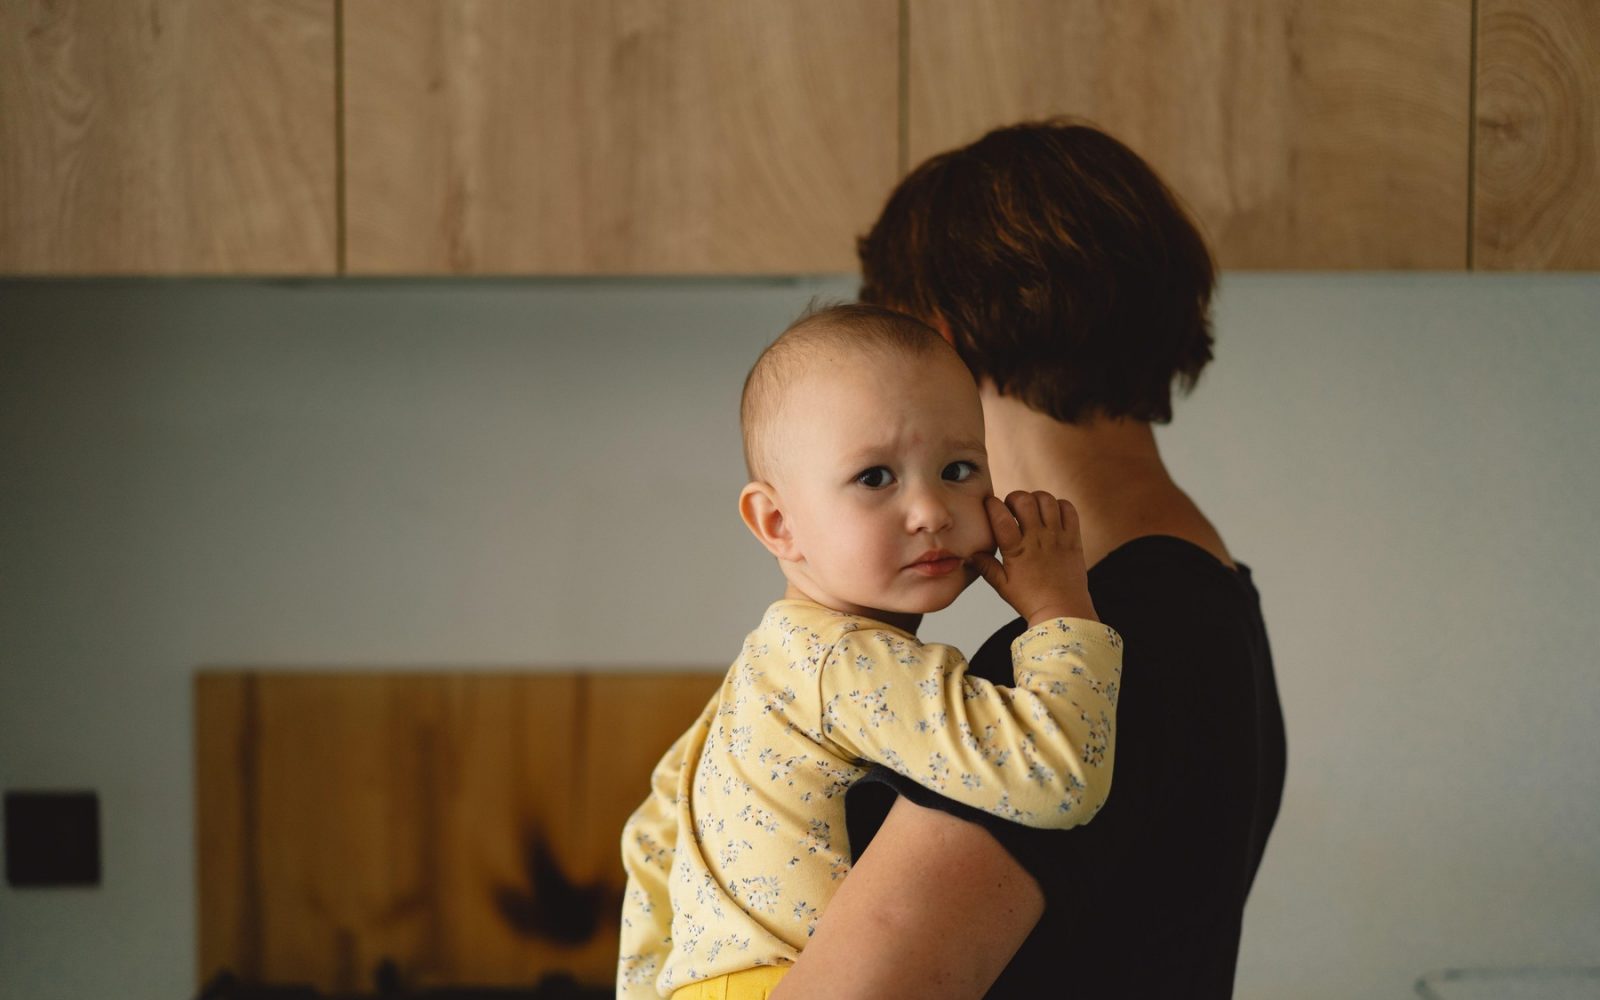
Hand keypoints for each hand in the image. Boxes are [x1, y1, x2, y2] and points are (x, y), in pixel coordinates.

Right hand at [969, 491, 1097, 626]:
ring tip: (1031, 508)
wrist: (1063, 611)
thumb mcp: (1002, 586)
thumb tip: (970, 554)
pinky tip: (1051, 514)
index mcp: (1017, 550)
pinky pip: (1069, 510)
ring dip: (1036, 498)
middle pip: (1024, 501)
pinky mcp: (1073, 539)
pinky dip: (1060, 505)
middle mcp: (1037, 539)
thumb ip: (986, 567)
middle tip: (1011, 507)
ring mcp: (1057, 537)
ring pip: (1047, 500)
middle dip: (1014, 497)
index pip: (1001, 516)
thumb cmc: (1031, 600)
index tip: (989, 504)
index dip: (992, 505)